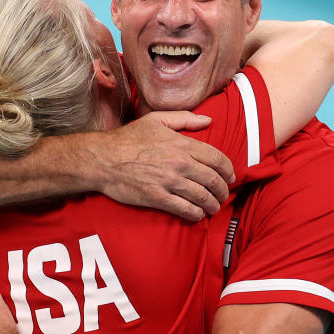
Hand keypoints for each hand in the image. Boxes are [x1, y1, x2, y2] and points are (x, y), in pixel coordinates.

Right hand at [91, 112, 234, 220]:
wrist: (103, 159)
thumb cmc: (127, 138)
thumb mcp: (156, 120)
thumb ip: (184, 119)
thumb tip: (208, 120)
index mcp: (182, 144)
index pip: (217, 158)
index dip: (228, 170)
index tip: (230, 176)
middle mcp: (180, 163)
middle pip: (213, 180)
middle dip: (223, 190)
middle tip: (223, 195)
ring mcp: (170, 182)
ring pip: (202, 197)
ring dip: (212, 204)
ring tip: (214, 207)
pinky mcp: (158, 198)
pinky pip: (185, 209)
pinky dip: (196, 214)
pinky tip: (198, 214)